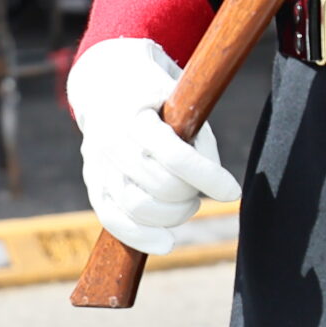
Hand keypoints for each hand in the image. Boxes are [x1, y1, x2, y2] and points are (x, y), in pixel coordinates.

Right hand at [69, 36, 240, 256]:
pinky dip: (141, 237)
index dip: (208, 177)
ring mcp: (96, 164)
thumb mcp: (179, 98)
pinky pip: (112, 219)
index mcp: (132, 113)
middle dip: (190, 195)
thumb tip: (217, 187)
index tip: (232, 191)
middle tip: (200, 192)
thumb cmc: (153, 94)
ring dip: (172, 216)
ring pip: (137, 207)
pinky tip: (166, 242)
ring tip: (185, 205)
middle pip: (158, 186)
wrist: (103, 83)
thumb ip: (198, 138)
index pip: (174, 155)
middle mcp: (108, 140)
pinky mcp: (92, 183)